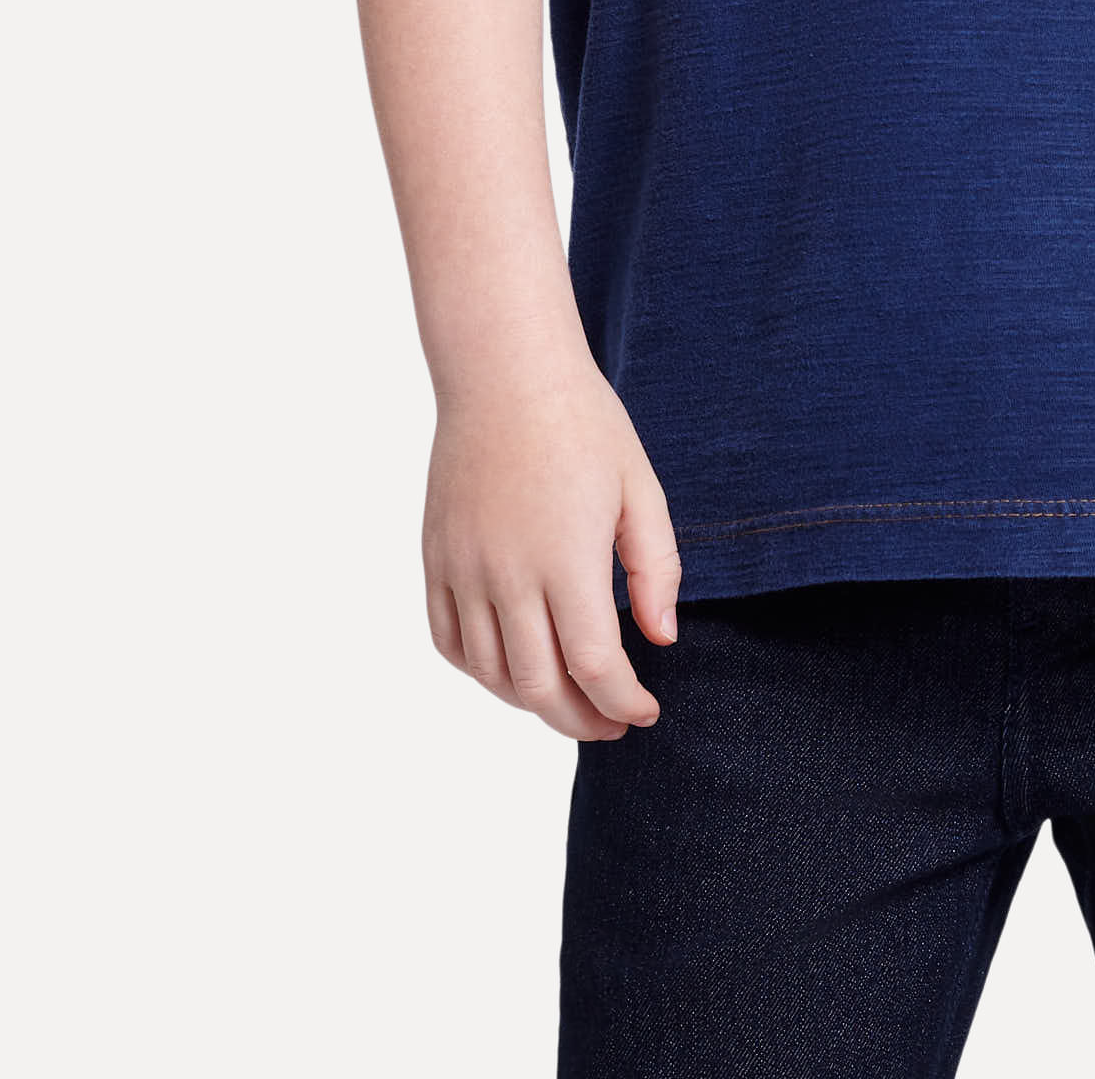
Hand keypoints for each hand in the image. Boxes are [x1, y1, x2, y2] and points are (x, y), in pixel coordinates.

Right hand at [422, 343, 683, 741]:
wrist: (504, 372)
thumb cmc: (583, 424)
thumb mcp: (641, 488)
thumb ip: (655, 569)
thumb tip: (659, 640)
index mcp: (566, 559)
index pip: (595, 667)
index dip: (623, 703)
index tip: (645, 711)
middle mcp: (507, 575)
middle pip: (538, 688)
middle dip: (579, 720)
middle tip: (611, 723)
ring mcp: (463, 569)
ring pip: (490, 673)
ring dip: (531, 701)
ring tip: (568, 697)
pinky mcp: (435, 558)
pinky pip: (448, 640)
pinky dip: (480, 670)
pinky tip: (512, 665)